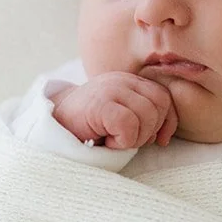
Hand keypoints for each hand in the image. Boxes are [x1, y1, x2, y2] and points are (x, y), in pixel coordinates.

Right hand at [50, 73, 178, 149]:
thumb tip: (164, 136)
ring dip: (135, 138)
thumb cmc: (90, 129)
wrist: (54, 128)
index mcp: (130, 82)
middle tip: (129, 140)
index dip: (167, 121)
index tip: (159, 140)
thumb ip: (144, 118)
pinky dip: (122, 141)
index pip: (164, 97)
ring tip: (115, 140)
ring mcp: (110, 89)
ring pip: (146, 115)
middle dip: (150, 131)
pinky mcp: (99, 104)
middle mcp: (121, 80)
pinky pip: (128, 124)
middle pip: (159, 105)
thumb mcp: (122, 118)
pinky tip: (107, 141)